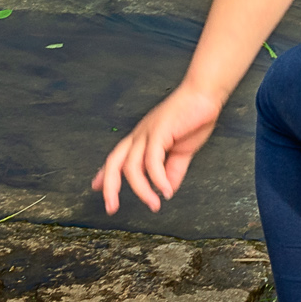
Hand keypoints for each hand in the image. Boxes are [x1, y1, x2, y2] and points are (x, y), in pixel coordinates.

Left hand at [91, 82, 224, 213]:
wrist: (205, 94)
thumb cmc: (194, 117)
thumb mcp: (183, 151)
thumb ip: (173, 171)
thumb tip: (167, 190)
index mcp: (142, 138)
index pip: (117, 158)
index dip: (104, 175)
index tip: (96, 189)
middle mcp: (139, 135)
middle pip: (114, 162)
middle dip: (109, 186)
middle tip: (111, 207)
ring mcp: (147, 133)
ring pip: (132, 166)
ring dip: (142, 190)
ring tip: (154, 205)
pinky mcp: (159, 131)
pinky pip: (152, 160)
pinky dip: (158, 179)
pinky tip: (166, 190)